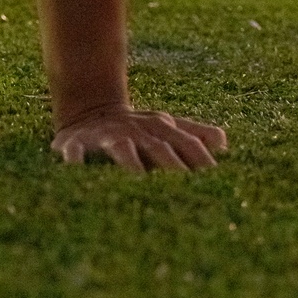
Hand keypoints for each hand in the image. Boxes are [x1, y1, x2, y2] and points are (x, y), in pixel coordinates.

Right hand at [52, 106, 227, 170]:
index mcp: (160, 128)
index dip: (200, 159)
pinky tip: (76, 170)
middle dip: (171, 166)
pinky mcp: (76, 143)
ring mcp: (107, 135)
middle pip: (158, 147)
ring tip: (137, 180)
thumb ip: (193, 135)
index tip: (216, 181)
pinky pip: (74, 151)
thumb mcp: (164, 127)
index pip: (186, 143)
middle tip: (183, 190)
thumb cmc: (136, 129)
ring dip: (130, 162)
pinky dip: (75, 160)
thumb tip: (223, 142)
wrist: (90, 107)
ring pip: (121, 148)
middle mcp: (136, 131)